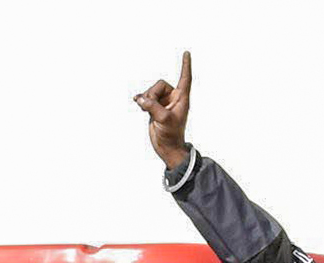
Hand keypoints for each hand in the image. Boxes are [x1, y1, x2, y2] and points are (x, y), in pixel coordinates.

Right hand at [134, 52, 191, 170]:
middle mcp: (173, 99)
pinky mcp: (154, 108)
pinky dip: (141, 100)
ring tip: (148, 112)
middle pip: (160, 85)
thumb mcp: (163, 120)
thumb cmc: (171, 135)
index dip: (186, 65)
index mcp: (182, 99)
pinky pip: (145, 98)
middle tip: (152, 108)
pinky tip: (137, 102)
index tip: (187, 53)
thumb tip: (140, 99)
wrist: (166, 147)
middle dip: (152, 94)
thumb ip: (152, 107)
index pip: (185, 78)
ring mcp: (163, 103)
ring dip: (146, 99)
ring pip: (151, 91)